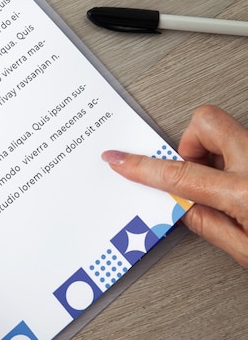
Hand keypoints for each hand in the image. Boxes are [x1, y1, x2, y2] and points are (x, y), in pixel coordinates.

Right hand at [102, 105, 247, 266]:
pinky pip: (242, 143)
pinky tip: (243, 183)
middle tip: (190, 169)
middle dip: (188, 143)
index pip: (177, 175)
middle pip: (205, 123)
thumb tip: (182, 207)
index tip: (116, 159)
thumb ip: (211, 227)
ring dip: (214, 153)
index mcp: (245, 193)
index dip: (140, 167)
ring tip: (222, 183)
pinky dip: (234, 160)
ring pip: (225, 129)